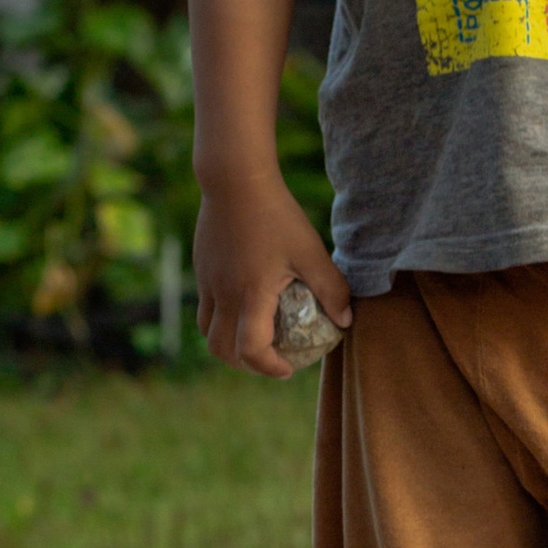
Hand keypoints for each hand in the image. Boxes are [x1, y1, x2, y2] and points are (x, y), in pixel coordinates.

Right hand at [194, 178, 351, 377]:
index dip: (269, 367)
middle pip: (221, 350)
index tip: (288, 367)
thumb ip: (330, 287)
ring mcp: (207, 283)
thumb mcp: (310, 251)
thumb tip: (346, 320)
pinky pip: (205, 307)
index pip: (250, 350)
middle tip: (270, 359)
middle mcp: (223, 295)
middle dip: (245, 364)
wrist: (235, 180)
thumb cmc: (276, 214)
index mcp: (250, 295)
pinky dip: (222, 319)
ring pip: (207, 332)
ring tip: (254, 337)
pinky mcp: (202, 270)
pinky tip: (245, 303)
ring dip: (228, 344)